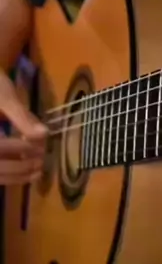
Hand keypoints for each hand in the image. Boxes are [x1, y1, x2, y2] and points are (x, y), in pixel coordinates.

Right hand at [0, 68, 46, 184]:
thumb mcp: (6, 97)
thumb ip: (22, 117)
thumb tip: (44, 134)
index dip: (21, 149)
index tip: (41, 146)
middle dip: (20, 167)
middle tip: (42, 161)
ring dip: (16, 175)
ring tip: (38, 171)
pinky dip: (10, 175)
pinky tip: (27, 172)